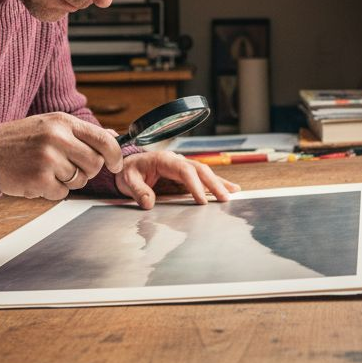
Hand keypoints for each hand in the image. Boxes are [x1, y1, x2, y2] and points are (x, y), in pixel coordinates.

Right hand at [0, 112, 124, 199]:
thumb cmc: (21, 139)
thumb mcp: (51, 125)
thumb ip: (81, 132)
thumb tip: (114, 136)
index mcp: (62, 122)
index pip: (104, 140)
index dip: (116, 155)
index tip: (116, 164)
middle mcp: (57, 138)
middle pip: (94, 164)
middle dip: (87, 171)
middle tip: (69, 167)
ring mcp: (48, 159)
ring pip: (79, 181)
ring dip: (67, 180)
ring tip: (47, 169)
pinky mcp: (39, 180)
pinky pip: (62, 193)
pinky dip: (52, 190)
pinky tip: (37, 178)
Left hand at [113, 151, 240, 209]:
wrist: (127, 166)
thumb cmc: (128, 172)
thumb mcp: (128, 180)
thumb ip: (138, 191)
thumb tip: (148, 203)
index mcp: (164, 159)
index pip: (184, 170)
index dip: (194, 185)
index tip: (201, 200)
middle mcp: (177, 160)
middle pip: (199, 169)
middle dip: (213, 183)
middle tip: (224, 198)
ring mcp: (182, 166)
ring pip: (205, 172)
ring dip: (219, 182)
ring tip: (234, 192)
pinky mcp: (185, 174)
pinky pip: (203, 177)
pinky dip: (217, 182)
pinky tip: (230, 188)